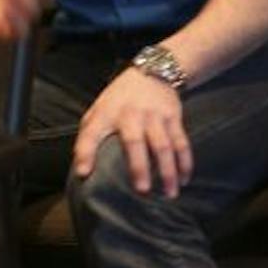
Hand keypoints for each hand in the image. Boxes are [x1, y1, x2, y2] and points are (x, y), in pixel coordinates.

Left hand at [73, 66, 191, 197]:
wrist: (153, 73)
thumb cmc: (119, 100)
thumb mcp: (98, 110)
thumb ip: (89, 136)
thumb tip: (82, 170)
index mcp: (106, 113)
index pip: (92, 133)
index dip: (85, 152)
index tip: (84, 173)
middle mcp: (131, 114)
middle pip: (135, 142)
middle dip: (139, 167)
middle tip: (142, 191)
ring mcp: (155, 116)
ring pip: (163, 145)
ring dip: (168, 171)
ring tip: (170, 194)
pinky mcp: (173, 117)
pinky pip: (181, 142)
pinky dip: (185, 162)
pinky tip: (184, 180)